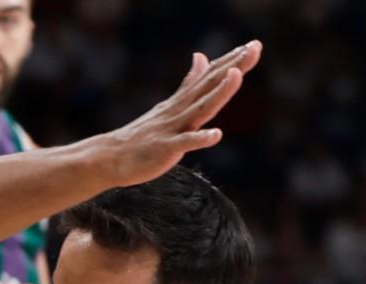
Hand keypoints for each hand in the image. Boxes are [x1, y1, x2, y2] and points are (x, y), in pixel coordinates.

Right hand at [103, 40, 262, 186]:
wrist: (110, 157)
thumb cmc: (141, 135)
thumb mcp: (169, 105)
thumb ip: (188, 83)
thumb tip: (200, 56)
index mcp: (181, 102)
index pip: (209, 77)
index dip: (231, 61)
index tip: (253, 45)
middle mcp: (179, 111)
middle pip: (209, 86)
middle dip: (233, 68)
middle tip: (254, 48)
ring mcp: (172, 129)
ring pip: (200, 109)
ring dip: (219, 92)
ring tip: (237, 75)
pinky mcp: (165, 149)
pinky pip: (185, 143)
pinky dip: (200, 138)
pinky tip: (217, 135)